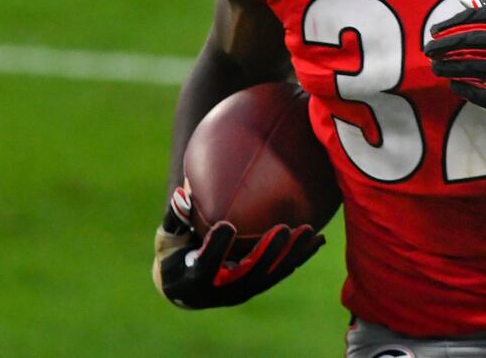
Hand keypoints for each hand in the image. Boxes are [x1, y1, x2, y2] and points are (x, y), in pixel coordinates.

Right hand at [151, 186, 321, 309]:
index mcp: (194, 279)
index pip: (206, 265)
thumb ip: (176, 219)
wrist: (182, 287)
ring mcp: (242, 291)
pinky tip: (318, 240)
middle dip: (269, 253)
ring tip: (311, 233)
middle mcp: (221, 291)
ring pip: (271, 275)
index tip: (226, 225)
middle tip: (284, 229)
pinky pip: (281, 272)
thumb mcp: (167, 239)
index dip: (216, 247)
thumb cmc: (173, 254)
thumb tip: (183, 194)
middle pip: (249, 274)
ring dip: (292, 255)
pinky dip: (299, 257)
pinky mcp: (257, 286)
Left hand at [425, 0, 485, 135]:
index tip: (436, 31)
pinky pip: (485, 94)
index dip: (454, 24)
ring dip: (450, 68)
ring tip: (436, 67)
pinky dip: (466, 89)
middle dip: (446, 46)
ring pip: (477, 69)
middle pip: (476, 43)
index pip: (482, 19)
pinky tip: (454, 85)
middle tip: (429, 50)